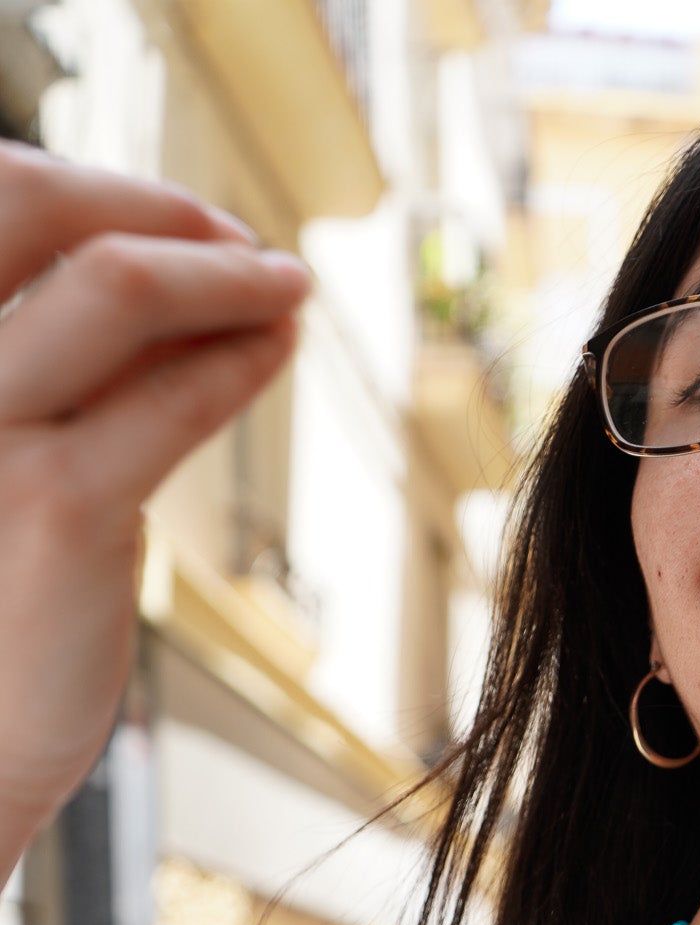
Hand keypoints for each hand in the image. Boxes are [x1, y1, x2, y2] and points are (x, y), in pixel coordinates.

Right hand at [0, 140, 312, 858]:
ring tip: (289, 290)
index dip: (97, 184)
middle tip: (250, 246)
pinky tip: (278, 350)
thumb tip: (178, 257)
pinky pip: (171, 399)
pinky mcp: (57, 508)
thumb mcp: (19, 441)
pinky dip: (240, 358)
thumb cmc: (3, 583)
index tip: (188, 219)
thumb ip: (70, 355)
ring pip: (115, 284)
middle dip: (160, 205)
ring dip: (225, 273)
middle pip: (31, 201)